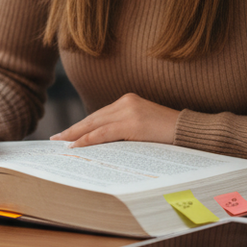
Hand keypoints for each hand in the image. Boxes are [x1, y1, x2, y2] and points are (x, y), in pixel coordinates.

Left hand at [51, 92, 178, 147]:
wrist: (189, 131)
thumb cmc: (169, 134)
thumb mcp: (144, 127)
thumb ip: (126, 129)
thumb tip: (104, 143)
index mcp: (128, 101)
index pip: (99, 115)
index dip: (82, 124)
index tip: (68, 132)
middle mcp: (126, 102)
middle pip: (93, 117)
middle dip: (73, 128)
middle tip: (56, 137)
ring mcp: (129, 111)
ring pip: (95, 124)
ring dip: (76, 134)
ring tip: (61, 142)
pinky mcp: (132, 123)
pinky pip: (104, 133)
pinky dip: (88, 139)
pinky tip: (76, 145)